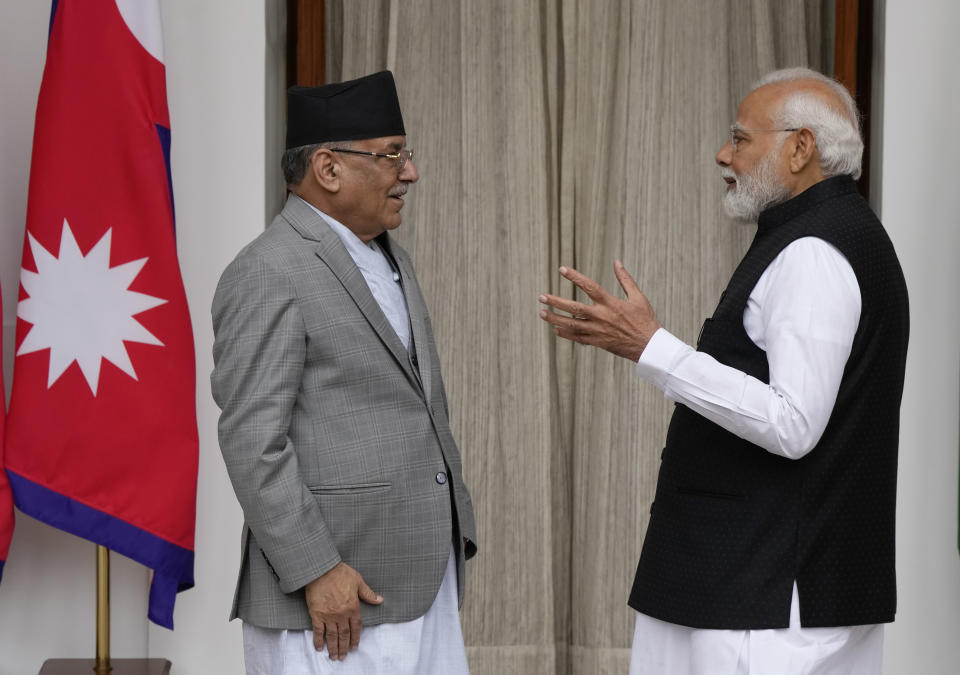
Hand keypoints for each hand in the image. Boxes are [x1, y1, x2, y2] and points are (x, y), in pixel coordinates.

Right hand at [304, 562, 382, 659]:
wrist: (322, 570)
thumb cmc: (341, 573)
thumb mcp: (358, 581)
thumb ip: (368, 593)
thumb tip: (379, 600)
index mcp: (353, 607)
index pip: (356, 627)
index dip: (355, 638)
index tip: (354, 647)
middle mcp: (342, 614)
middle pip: (344, 635)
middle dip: (344, 647)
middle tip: (343, 657)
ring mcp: (329, 616)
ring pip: (332, 636)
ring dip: (333, 648)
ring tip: (334, 657)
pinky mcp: (317, 614)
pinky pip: (318, 631)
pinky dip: (318, 640)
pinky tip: (319, 648)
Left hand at [538, 260, 660, 360]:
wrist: (649, 346)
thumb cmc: (645, 320)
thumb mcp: (638, 297)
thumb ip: (625, 279)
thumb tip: (616, 262)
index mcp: (611, 303)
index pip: (589, 286)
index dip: (575, 277)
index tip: (562, 269)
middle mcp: (602, 317)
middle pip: (574, 308)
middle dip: (556, 302)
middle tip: (541, 297)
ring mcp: (598, 331)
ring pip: (572, 325)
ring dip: (555, 319)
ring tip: (541, 313)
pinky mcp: (598, 343)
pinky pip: (578, 338)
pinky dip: (566, 334)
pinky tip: (555, 329)